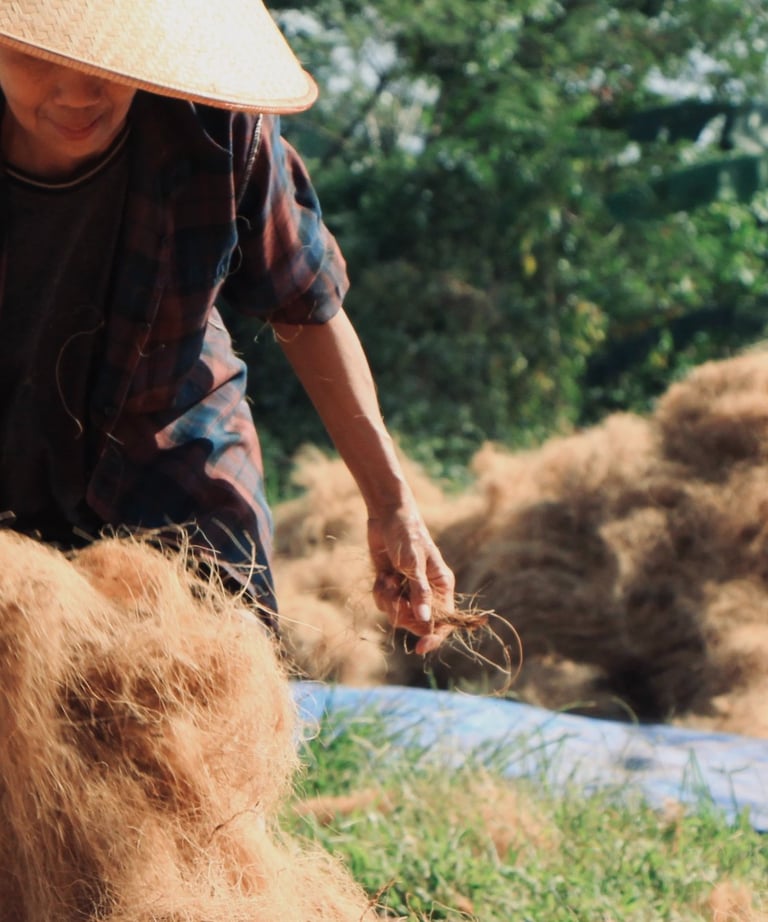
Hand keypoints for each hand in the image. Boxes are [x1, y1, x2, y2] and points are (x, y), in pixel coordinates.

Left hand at [367, 505, 455, 654]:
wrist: (386, 515)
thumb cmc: (407, 535)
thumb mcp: (413, 564)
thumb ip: (420, 593)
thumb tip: (425, 621)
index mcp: (442, 586)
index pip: (444, 620)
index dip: (434, 636)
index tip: (419, 648)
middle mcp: (427, 591)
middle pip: (417, 622)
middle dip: (403, 614)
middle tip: (394, 598)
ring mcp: (408, 589)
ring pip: (397, 614)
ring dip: (388, 601)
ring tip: (386, 580)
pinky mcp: (391, 584)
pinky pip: (384, 603)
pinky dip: (380, 593)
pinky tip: (381, 576)